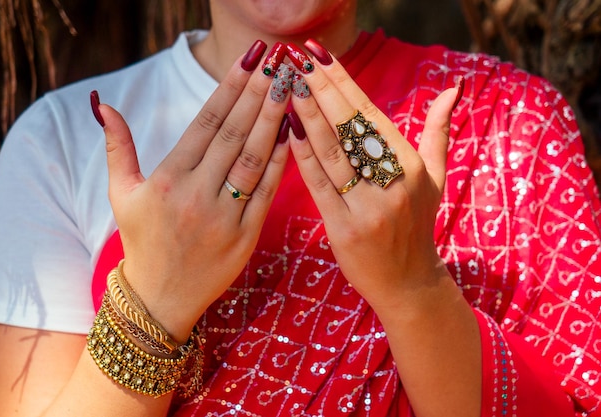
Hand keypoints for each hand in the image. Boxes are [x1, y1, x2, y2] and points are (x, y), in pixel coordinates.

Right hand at [91, 41, 290, 340]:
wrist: (161, 298)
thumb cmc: (142, 241)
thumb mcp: (121, 194)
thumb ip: (118, 148)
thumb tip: (104, 106)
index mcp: (168, 180)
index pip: (206, 123)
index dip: (230, 87)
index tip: (249, 60)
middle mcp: (197, 195)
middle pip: (235, 135)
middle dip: (258, 94)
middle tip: (278, 63)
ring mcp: (224, 216)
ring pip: (254, 159)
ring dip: (273, 121)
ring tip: (288, 88)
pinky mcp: (246, 236)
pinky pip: (267, 192)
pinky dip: (281, 162)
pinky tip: (291, 133)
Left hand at [287, 41, 462, 310]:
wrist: (408, 283)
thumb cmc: (417, 224)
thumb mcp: (436, 178)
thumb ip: (438, 132)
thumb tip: (453, 89)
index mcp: (412, 167)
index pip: (371, 115)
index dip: (344, 83)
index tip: (321, 56)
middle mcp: (393, 184)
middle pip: (351, 128)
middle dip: (322, 90)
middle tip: (298, 60)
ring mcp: (369, 208)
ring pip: (333, 154)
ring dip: (308, 117)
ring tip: (288, 87)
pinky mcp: (345, 230)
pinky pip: (320, 185)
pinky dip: (303, 157)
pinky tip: (288, 131)